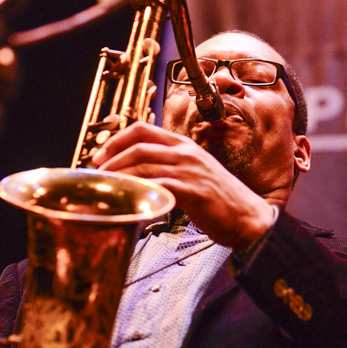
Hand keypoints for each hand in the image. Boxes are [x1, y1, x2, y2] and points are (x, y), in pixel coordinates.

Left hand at [92, 121, 275, 248]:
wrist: (249, 217)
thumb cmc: (221, 201)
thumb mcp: (193, 176)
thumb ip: (169, 171)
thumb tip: (139, 177)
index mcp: (184, 145)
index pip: (143, 130)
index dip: (116, 140)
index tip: (100, 156)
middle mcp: (185, 153)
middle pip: (138, 145)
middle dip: (110, 159)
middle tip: (97, 175)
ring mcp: (189, 170)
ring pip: (144, 164)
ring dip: (119, 177)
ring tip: (106, 189)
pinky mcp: (193, 190)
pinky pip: (158, 185)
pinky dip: (139, 191)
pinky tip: (128, 200)